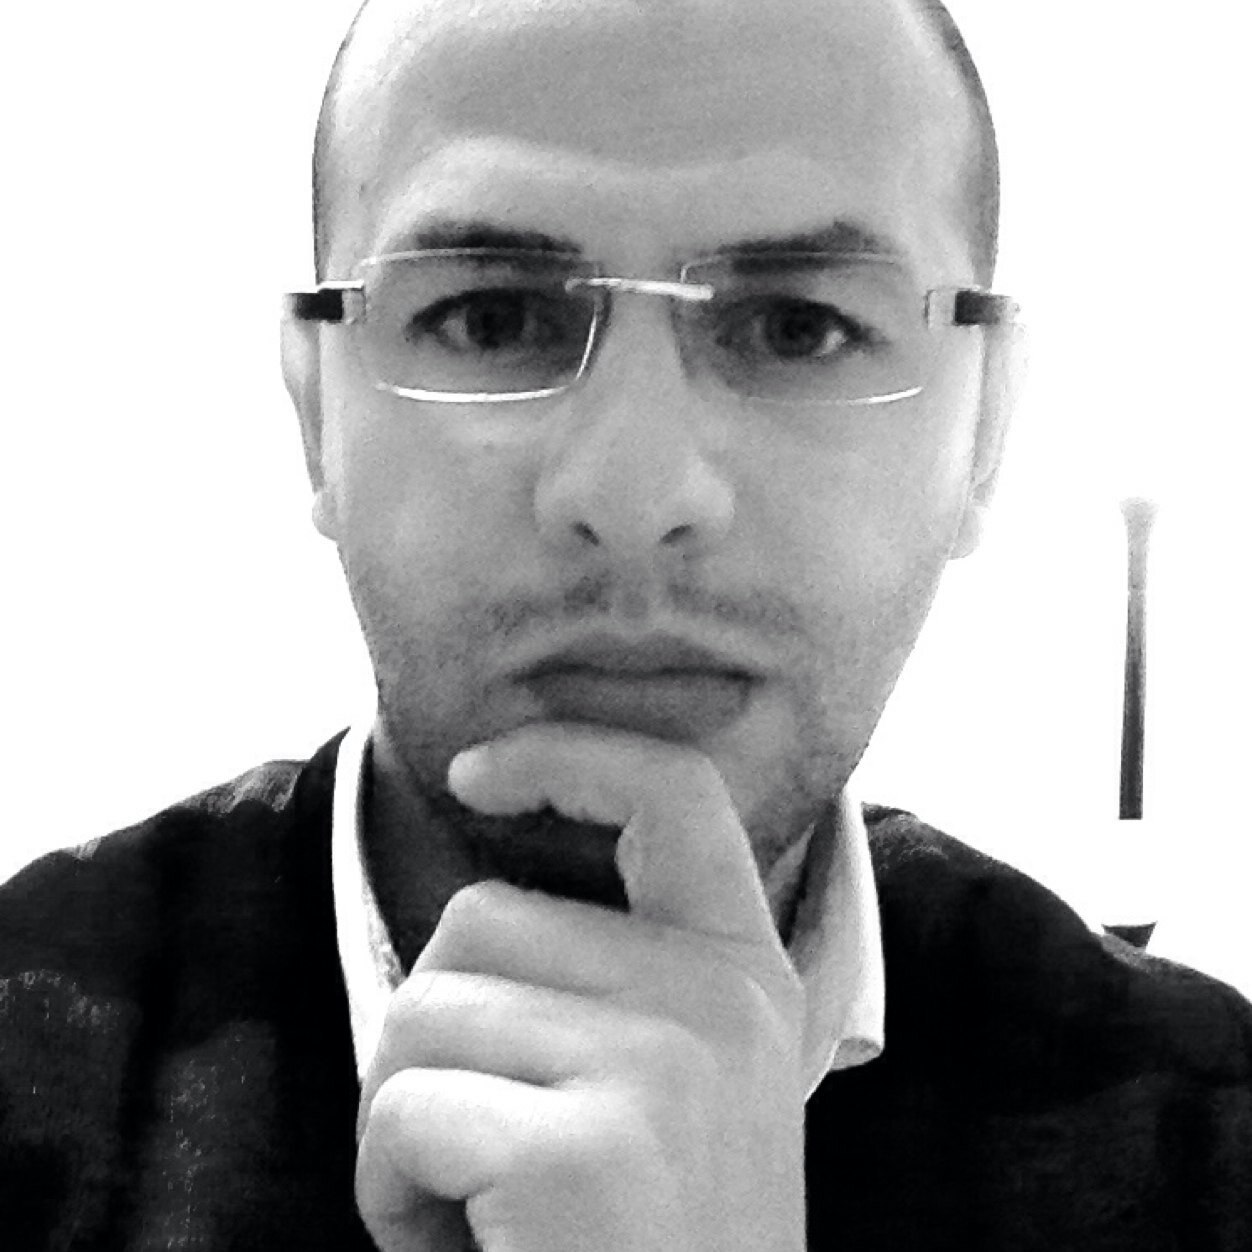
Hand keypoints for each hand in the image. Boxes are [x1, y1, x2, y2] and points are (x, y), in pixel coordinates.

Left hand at [355, 723, 806, 1251]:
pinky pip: (403, 1111)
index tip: (479, 772)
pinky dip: (387, 1186)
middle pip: (479, 919)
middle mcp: (719, 1001)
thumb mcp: (674, 1094)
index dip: (571, 755)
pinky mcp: (587, 1152)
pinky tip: (455, 1246)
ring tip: (471, 1205)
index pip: (674, 793)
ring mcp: (663, 1067)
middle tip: (476, 1149)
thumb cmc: (650, 1243)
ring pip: (422, 1011)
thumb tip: (477, 925)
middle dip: (435, 1030)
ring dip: (402, 1117)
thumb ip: (618, 989)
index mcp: (742, 975)